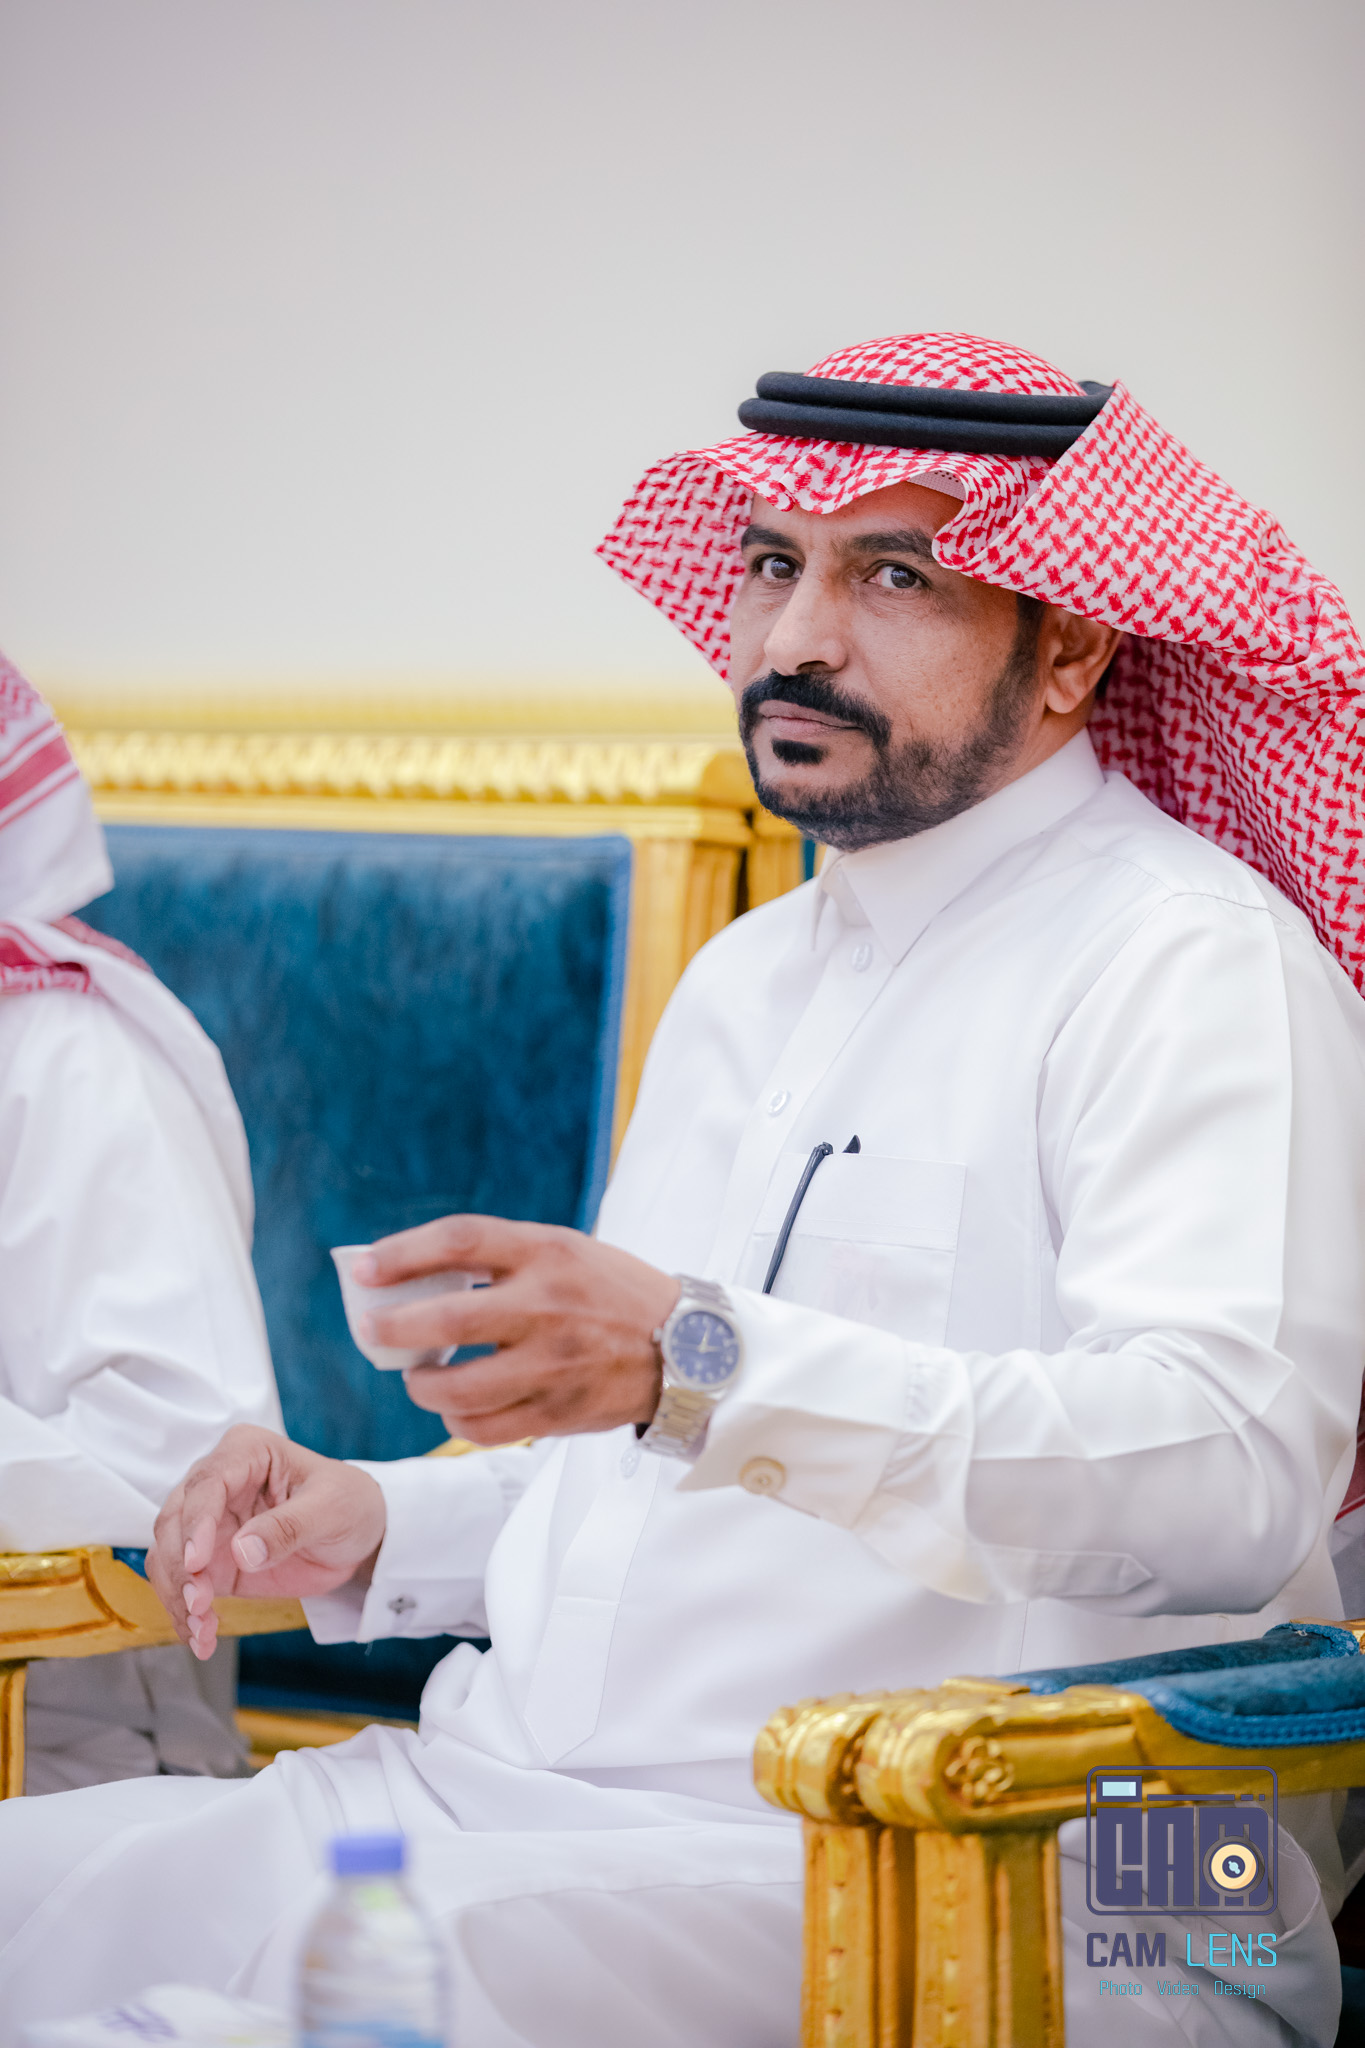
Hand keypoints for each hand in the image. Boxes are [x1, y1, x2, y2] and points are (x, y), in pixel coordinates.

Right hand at [147, 1425, 386, 1660]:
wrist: (362, 1533)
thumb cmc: (350, 1502)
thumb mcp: (331, 1508)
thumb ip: (288, 1526)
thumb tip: (243, 1551)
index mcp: (247, 1452)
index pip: (206, 1483)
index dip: (195, 1523)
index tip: (195, 1562)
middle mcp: (218, 1483)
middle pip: (174, 1521)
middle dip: (178, 1566)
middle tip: (197, 1603)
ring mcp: (210, 1523)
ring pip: (168, 1556)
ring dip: (177, 1595)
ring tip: (201, 1628)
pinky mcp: (213, 1560)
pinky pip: (184, 1585)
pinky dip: (185, 1613)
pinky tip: (201, 1637)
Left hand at [358, 1217, 678, 1444]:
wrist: (690, 1348)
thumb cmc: (612, 1292)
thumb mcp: (565, 1251)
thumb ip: (502, 1259)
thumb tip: (414, 1277)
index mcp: (549, 1252)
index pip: (461, 1241)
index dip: (403, 1252)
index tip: (364, 1266)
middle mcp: (549, 1305)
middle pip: (448, 1320)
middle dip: (394, 1328)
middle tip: (371, 1330)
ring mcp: (554, 1364)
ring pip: (460, 1388)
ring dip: (422, 1385)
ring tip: (417, 1378)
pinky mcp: (558, 1412)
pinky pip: (485, 1427)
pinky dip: (457, 1419)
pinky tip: (455, 1406)